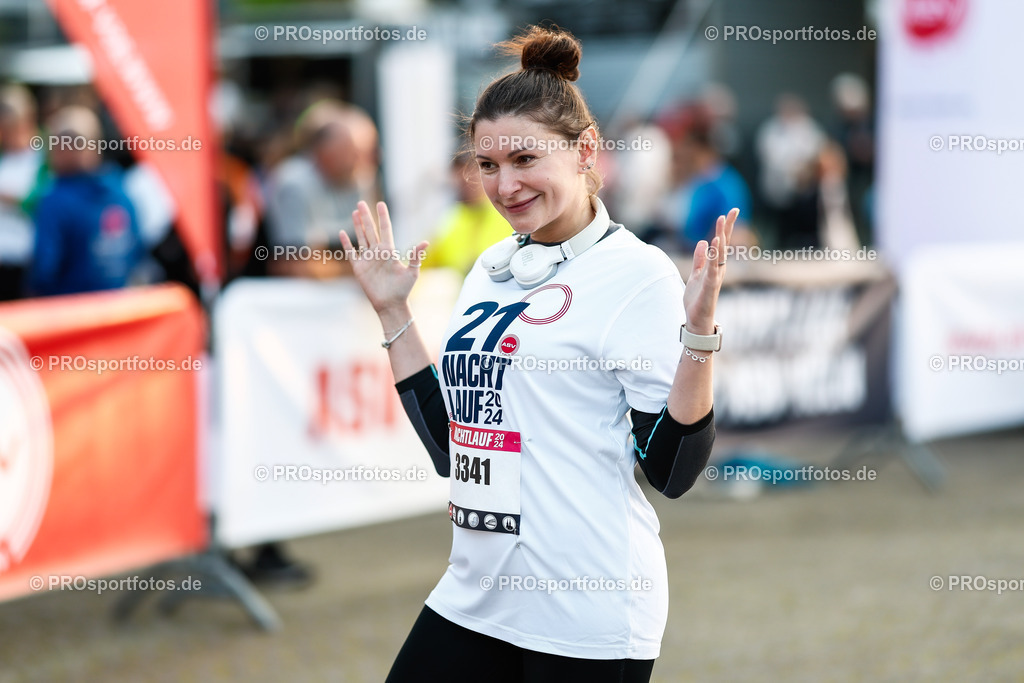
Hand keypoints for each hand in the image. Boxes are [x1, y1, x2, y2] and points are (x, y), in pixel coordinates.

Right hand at [339, 200, 428, 314]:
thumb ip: (416, 256)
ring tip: (355, 212)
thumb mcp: (412, 272)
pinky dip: (347, 243)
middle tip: (361, 202)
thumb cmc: (403, 289)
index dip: (383, 217)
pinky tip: (343, 232)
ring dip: (357, 225)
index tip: (381, 204)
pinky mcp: (359, 268)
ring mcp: (367, 259)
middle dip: (366, 216)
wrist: (390, 305)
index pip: (385, 229)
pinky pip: (351, 253)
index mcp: (389, 251)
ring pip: (361, 238)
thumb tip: (425, 242)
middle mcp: (377, 253)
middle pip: (370, 230)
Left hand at [683, 208, 737, 333]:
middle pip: (724, 244)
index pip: (721, 243)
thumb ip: (699, 259)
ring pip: (719, 253)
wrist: (697, 319)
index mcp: (715, 265)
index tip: (730, 212)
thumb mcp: (695, 274)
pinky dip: (714, 255)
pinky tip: (714, 243)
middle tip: (734, 210)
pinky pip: (713, 267)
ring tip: (723, 220)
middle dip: (728, 227)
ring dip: (721, 236)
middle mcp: (718, 269)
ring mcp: (716, 276)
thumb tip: (702, 242)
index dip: (725, 228)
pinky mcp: (710, 285)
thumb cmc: (697, 299)